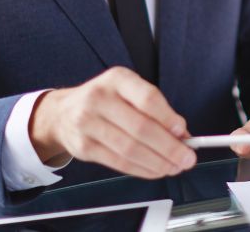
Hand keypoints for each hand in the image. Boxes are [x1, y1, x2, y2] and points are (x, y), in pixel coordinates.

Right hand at [29, 66, 196, 178]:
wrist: (63, 113)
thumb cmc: (106, 100)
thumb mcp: (129, 91)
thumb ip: (156, 109)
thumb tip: (182, 134)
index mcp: (117, 79)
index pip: (148, 98)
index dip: (169, 118)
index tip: (184, 132)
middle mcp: (99, 98)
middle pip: (141, 128)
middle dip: (169, 147)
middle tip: (186, 158)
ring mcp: (88, 123)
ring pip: (130, 149)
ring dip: (158, 162)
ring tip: (174, 167)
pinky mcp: (83, 147)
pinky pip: (119, 163)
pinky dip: (142, 169)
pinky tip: (156, 170)